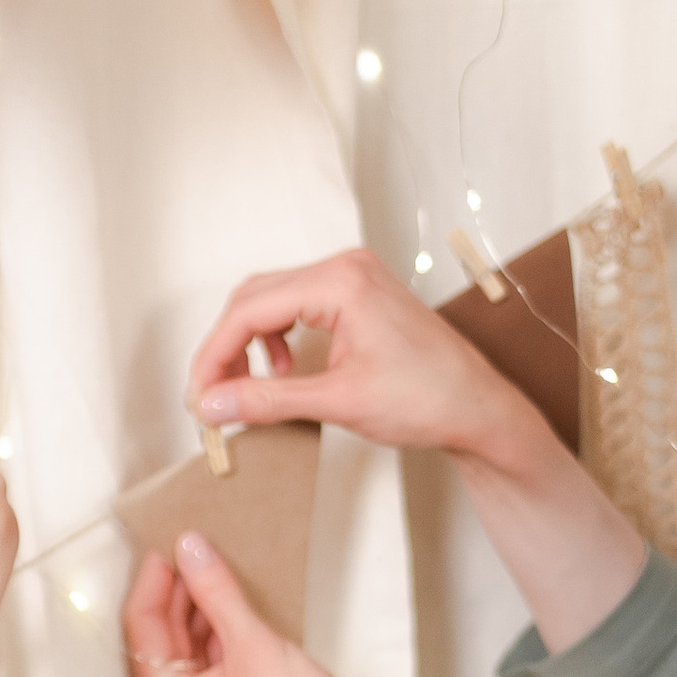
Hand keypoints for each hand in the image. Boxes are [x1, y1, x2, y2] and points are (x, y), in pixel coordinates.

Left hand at [123, 534, 359, 676]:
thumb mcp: (254, 643)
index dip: (155, 580)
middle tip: (192, 549)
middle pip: (157, 636)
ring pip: (180, 647)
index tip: (168, 543)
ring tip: (212, 569)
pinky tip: (226, 603)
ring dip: (194, 609)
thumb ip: (216, 592)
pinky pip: (201, 662)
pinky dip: (211, 631)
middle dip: (175, 592)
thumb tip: (190, 549)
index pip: (142, 626)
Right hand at [187, 247, 537, 464]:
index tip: (197, 397)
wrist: (479, 409)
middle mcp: (344, 267)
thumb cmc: (428, 400)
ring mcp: (353, 277)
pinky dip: (276, 336)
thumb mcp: (338, 403)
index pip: (249, 310)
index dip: (214, 355)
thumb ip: (267, 401)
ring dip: (249, 341)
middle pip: (254, 298)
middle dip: (226, 347)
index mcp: (340, 282)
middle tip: (210, 396)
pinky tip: (281, 370)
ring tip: (244, 387)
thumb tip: (211, 406)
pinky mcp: (359, 294)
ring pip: (272, 299)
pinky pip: (297, 304)